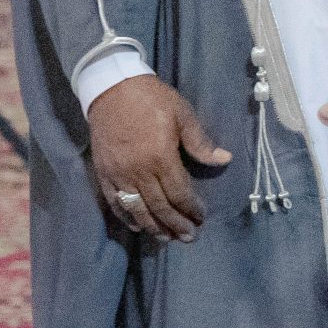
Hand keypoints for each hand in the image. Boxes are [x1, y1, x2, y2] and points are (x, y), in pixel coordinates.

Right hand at [88, 75, 230, 240]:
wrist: (111, 88)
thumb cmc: (152, 99)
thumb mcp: (183, 114)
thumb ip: (201, 142)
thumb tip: (224, 160)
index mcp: (160, 157)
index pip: (179, 192)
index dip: (191, 208)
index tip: (201, 217)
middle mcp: (138, 171)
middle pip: (159, 206)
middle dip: (176, 224)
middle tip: (189, 237)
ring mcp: (118, 174)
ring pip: (137, 209)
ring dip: (154, 227)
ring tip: (167, 239)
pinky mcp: (103, 173)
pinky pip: (114, 202)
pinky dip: (127, 217)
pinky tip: (138, 226)